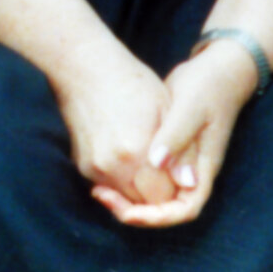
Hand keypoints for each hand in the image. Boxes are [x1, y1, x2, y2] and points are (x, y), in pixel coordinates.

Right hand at [50, 39, 180, 210]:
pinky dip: (122, 179)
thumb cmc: (134, 85)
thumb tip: (189, 185)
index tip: (181, 172)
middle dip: (158, 192)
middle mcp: (112, 167)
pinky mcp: (82, 165)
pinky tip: (130, 154)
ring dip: (139, 188)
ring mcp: (94, 168)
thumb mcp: (168, 111)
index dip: (176, 189)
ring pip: (125, 197)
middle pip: (144, 202)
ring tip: (149, 157)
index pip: (164, 198)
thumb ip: (181, 152)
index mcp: (138, 153)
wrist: (86, 69)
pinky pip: (109, 186)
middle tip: (167, 167)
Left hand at [91, 41, 253, 228]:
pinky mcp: (166, 153)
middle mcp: (190, 173)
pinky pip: (147, 178)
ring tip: (98, 189)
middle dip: (134, 211)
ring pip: (154, 196)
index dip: (157, 217)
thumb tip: (157, 165)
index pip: (185, 210)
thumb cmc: (207, 86)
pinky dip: (126, 181)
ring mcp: (179, 164)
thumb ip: (176, 136)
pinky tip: (105, 172)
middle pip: (165, 210)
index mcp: (202, 168)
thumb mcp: (191, 107)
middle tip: (102, 197)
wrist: (218, 70)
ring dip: (127, 199)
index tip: (129, 213)